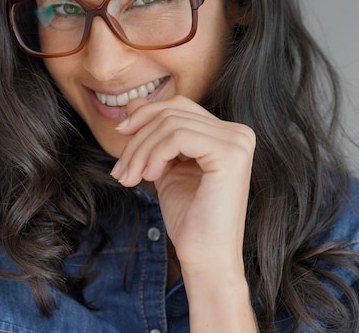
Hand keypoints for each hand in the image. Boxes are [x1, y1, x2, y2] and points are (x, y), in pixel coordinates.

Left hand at [110, 95, 255, 273]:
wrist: (204, 256)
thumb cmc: (188, 217)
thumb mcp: (164, 165)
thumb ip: (154, 134)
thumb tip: (133, 101)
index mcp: (226, 134)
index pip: (177, 107)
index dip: (144, 118)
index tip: (121, 141)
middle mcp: (238, 133)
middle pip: (172, 111)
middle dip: (138, 138)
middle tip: (121, 169)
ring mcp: (237, 142)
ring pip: (170, 123)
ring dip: (140, 151)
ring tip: (131, 178)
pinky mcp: (230, 154)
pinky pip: (177, 136)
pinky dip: (154, 155)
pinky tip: (150, 177)